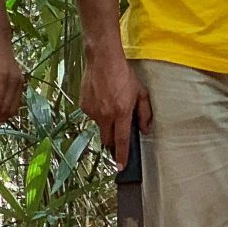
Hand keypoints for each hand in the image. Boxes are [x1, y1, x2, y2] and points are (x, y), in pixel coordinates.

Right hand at [79, 45, 151, 170]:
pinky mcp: (83, 105)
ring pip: (99, 126)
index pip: (121, 140)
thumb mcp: (141, 92)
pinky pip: (91, 115)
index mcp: (121, 113)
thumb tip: (144, 129)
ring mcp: (92, 111)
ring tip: (110, 104)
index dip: (121, 155)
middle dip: (113, 140)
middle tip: (117, 130)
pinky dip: (97, 111)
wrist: (102, 60)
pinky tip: (101, 98)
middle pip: (107, 138)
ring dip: (105, 121)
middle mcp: (105, 115)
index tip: (120, 166)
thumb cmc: (124, 74)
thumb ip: (144, 113)